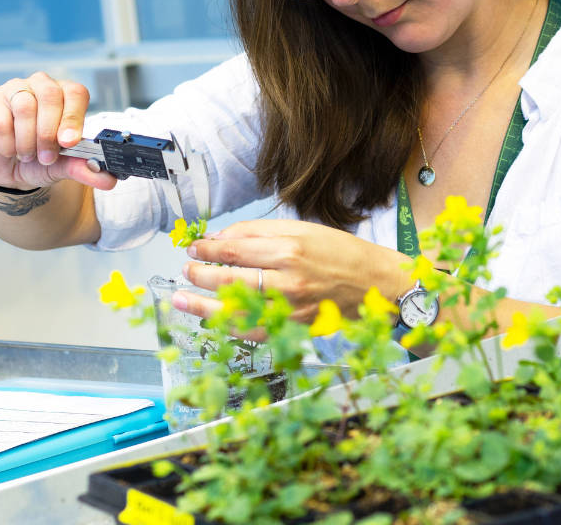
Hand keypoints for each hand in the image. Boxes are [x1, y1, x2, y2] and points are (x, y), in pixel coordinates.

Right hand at [0, 72, 116, 191]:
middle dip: (48, 133)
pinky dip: (7, 142)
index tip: (69, 142)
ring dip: (27, 139)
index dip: (73, 118)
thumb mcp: (65, 166)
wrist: (9, 170)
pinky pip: (0, 119)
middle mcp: (43, 86)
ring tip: (28, 155)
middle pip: (50, 96)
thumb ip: (86, 169)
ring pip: (25, 106)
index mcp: (67, 95)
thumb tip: (109, 180)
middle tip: (47, 157)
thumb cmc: (40, 159)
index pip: (76, 93)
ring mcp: (16, 89)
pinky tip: (10, 150)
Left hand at [172, 219, 412, 323]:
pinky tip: (213, 321)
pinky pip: (253, 332)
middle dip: (201, 275)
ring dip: (203, 306)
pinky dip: (229, 327)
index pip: (234, 249)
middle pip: (229, 279)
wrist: (377, 284)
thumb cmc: (342, 253)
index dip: (207, 249)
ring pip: (235, 310)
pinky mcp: (294, 329)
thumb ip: (260, 233)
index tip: (193, 247)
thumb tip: (222, 238)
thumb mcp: (303, 229)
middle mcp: (288, 280)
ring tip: (183, 299)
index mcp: (290, 249)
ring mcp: (290, 309)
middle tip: (186, 270)